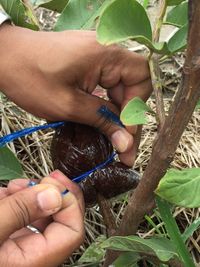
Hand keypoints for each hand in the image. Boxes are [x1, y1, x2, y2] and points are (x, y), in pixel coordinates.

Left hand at [0, 24, 151, 165]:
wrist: (4, 56)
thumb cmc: (30, 78)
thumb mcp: (68, 106)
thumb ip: (101, 121)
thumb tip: (126, 144)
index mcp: (106, 54)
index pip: (141, 80)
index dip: (136, 109)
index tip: (124, 135)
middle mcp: (107, 50)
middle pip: (133, 85)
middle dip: (128, 116)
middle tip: (122, 147)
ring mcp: (98, 55)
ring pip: (120, 87)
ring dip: (117, 112)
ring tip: (112, 139)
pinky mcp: (89, 62)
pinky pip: (106, 84)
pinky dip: (105, 103)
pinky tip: (100, 121)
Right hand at [0, 171, 83, 266]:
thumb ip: (20, 211)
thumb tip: (55, 195)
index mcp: (31, 261)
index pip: (72, 232)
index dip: (69, 203)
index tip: (54, 182)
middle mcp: (30, 256)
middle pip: (59, 221)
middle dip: (53, 193)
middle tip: (45, 177)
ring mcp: (18, 247)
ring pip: (41, 216)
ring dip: (32, 194)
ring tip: (15, 185)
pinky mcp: (7, 240)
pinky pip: (22, 218)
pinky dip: (17, 201)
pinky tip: (6, 193)